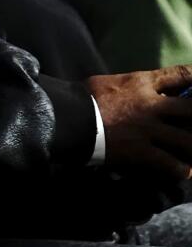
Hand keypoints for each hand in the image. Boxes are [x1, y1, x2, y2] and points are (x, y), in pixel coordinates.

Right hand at [86, 64, 191, 181]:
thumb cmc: (82, 96)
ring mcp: (149, 129)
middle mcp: (152, 105)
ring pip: (187, 140)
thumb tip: (133, 89)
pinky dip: (180, 169)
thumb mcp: (107, 82)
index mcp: (141, 83)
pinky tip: (184, 172)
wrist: (67, 117)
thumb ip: (127, 86)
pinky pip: (170, 163)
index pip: (179, 74)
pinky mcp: (142, 150)